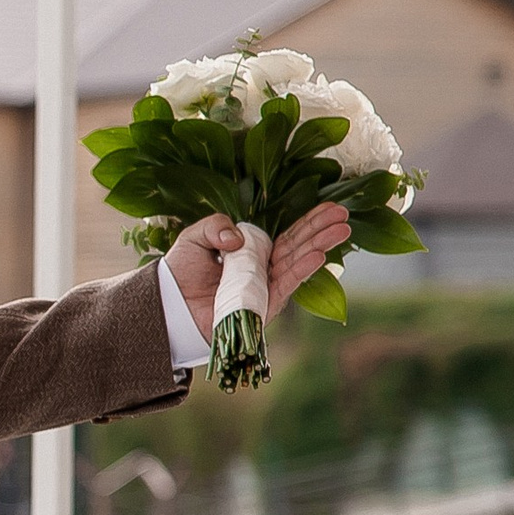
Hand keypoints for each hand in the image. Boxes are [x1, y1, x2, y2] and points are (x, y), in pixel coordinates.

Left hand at [161, 204, 351, 333]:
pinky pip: (285, 285)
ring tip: (342, 231)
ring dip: (320, 245)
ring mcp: (265, 287)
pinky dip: (301, 270)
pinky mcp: (263, 305)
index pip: (287, 234)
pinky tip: (319, 255)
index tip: (331, 208)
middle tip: (344, 215)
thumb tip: (237, 238)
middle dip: (322, 230)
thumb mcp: (194, 238)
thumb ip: (215, 226)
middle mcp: (264, 269)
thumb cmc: (182, 273)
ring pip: (297, 263)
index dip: (308, 221)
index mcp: (253, 251)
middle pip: (298, 246)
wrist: (169, 306)